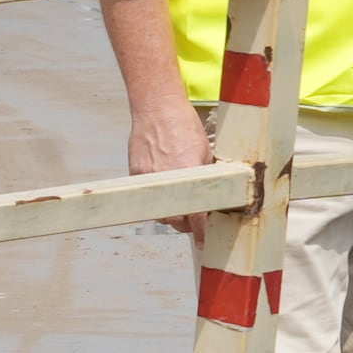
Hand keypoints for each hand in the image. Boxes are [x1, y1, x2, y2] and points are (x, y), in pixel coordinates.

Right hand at [126, 93, 215, 236]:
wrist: (157, 110)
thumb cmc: (185, 127)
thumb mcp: (206, 153)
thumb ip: (209, 177)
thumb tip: (216, 197)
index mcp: (188, 176)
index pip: (196, 216)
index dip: (201, 232)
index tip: (203, 242)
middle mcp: (166, 182)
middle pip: (175, 221)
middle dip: (187, 223)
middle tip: (195, 218)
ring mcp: (147, 180)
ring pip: (159, 213)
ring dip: (170, 213)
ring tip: (180, 203)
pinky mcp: (135, 175)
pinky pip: (147, 198)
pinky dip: (157, 199)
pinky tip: (166, 191)